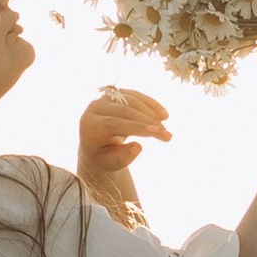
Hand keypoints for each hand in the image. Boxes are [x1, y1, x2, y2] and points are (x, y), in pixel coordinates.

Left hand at [78, 85, 168, 217]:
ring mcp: (104, 98)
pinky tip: (163, 115)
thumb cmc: (105, 156)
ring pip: (132, 100)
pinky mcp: (116, 94)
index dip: (135, 126)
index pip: (113, 123)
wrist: (98, 144)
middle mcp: (94, 108)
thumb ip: (122, 157)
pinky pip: (136, 95)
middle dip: (148, 122)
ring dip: (152, 113)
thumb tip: (137, 148)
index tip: (156, 132)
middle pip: (124, 111)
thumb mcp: (112, 163)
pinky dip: (151, 104)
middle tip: (167, 136)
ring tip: (165, 129)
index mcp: (89, 126)